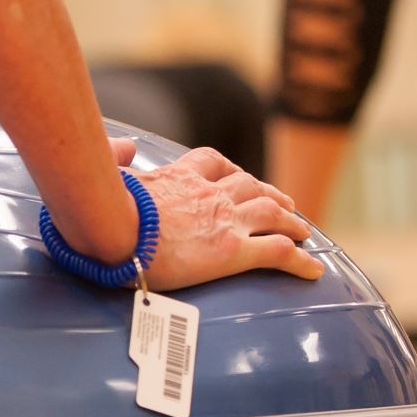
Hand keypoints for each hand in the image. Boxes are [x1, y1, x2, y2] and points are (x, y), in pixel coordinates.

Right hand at [108, 138, 321, 288]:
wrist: (114, 229)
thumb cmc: (103, 208)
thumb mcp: (108, 174)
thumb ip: (115, 156)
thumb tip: (122, 145)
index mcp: (181, 177)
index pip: (213, 163)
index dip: (231, 171)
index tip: (238, 177)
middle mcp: (209, 195)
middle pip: (251, 187)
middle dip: (271, 194)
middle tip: (284, 205)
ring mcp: (224, 221)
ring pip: (272, 214)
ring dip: (291, 222)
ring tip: (303, 230)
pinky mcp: (232, 251)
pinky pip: (276, 253)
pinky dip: (299, 261)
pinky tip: (312, 271)